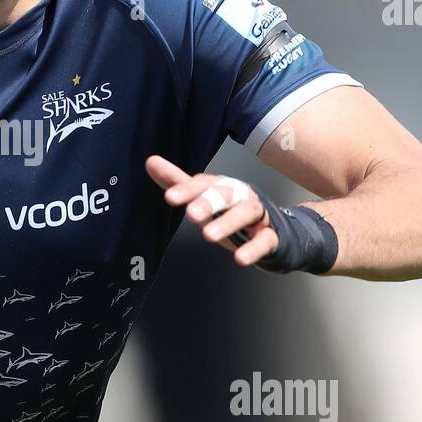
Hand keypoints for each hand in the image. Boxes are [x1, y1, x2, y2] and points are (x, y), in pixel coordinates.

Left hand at [145, 154, 278, 266]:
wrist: (270, 227)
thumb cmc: (229, 209)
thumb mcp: (204, 197)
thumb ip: (179, 183)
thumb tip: (150, 162)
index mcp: (222, 185)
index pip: (203, 183)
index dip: (187, 190)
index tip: (170, 198)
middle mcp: (240, 195)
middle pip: (226, 194)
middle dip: (209, 202)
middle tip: (191, 215)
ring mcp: (257, 214)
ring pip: (245, 213)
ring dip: (228, 223)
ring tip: (208, 236)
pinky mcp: (270, 235)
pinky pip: (265, 240)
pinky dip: (254, 249)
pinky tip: (240, 259)